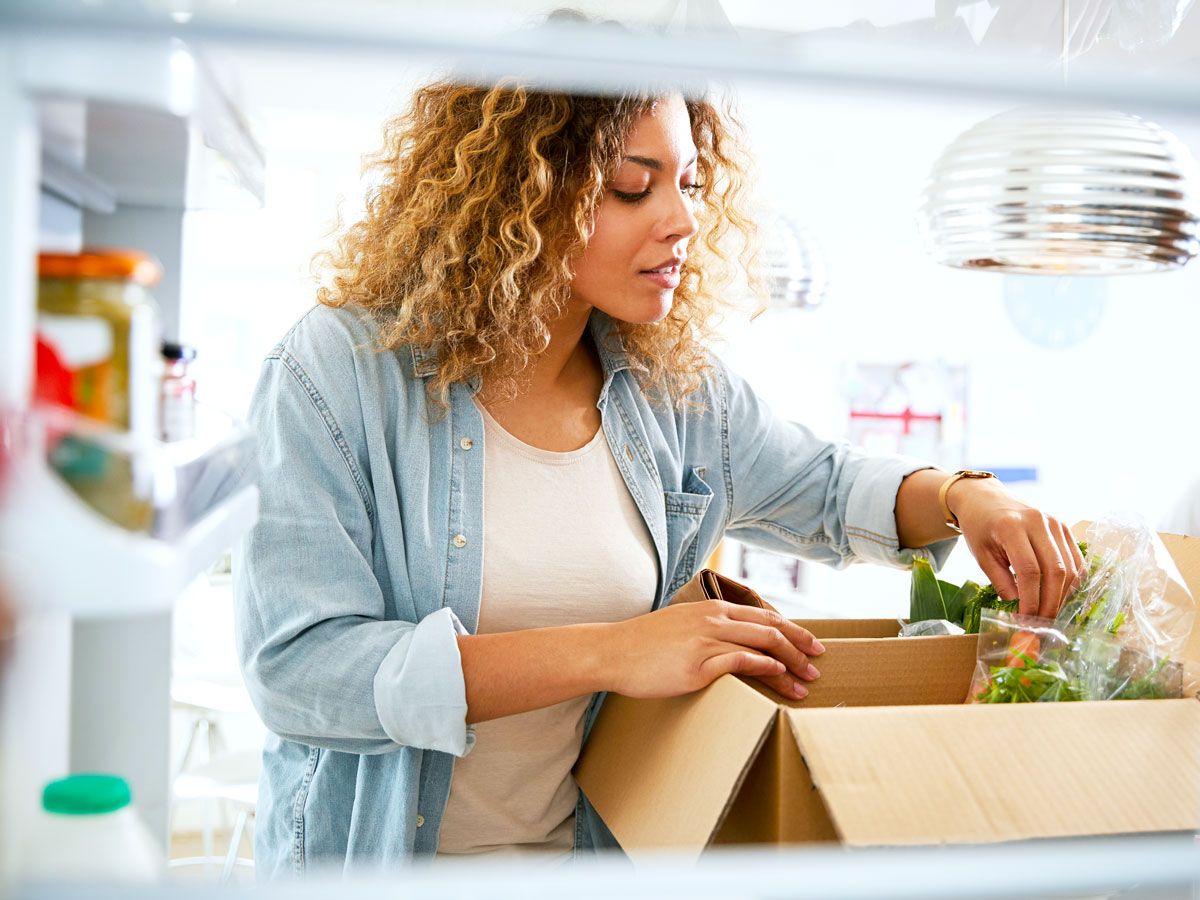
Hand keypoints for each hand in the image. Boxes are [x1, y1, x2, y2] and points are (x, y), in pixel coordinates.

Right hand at [600, 600, 823, 700]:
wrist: (612, 652)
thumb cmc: (645, 644)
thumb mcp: (682, 624)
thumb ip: (709, 628)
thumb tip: (732, 641)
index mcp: (712, 609)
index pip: (764, 615)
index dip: (793, 630)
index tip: (812, 645)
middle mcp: (713, 620)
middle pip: (770, 629)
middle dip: (800, 647)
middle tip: (817, 666)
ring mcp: (705, 641)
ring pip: (761, 646)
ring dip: (789, 666)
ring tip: (804, 685)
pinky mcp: (696, 666)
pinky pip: (739, 661)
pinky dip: (764, 667)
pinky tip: (777, 677)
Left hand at [947, 478, 1084, 618]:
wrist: (985, 499)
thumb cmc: (980, 528)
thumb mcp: (982, 556)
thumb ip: (1001, 583)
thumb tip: (1020, 612)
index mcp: (1011, 527)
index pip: (1029, 571)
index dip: (1031, 600)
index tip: (1025, 622)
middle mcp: (1038, 522)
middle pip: (1055, 570)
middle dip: (1050, 603)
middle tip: (1040, 625)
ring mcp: (1055, 523)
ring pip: (1070, 567)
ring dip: (1062, 596)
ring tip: (1048, 614)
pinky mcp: (1065, 527)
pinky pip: (1076, 560)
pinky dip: (1071, 582)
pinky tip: (1058, 596)